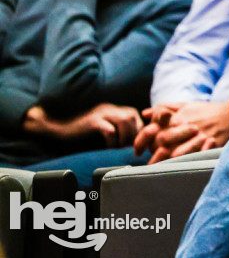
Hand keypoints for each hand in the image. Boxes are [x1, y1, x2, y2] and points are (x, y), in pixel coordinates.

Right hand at [24, 104, 142, 147]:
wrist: (60, 128)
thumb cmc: (84, 133)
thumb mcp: (105, 128)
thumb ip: (120, 130)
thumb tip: (135, 143)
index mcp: (115, 109)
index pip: (136, 117)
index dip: (139, 131)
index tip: (136, 145)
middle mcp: (110, 108)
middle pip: (133, 117)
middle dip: (134, 134)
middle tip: (131, 149)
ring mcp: (101, 113)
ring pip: (125, 121)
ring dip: (125, 138)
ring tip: (120, 150)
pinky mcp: (93, 121)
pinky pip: (110, 130)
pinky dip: (113, 141)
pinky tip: (109, 149)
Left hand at [145, 101, 228, 163]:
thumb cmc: (206, 111)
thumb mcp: (185, 105)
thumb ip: (164, 107)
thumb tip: (145, 113)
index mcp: (177, 118)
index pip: (154, 133)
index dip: (146, 142)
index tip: (145, 149)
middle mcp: (184, 127)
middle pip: (162, 144)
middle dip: (156, 153)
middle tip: (156, 160)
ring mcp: (197, 137)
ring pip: (175, 154)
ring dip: (169, 160)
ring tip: (167, 165)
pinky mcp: (208, 145)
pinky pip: (193, 157)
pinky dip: (186, 161)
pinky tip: (182, 165)